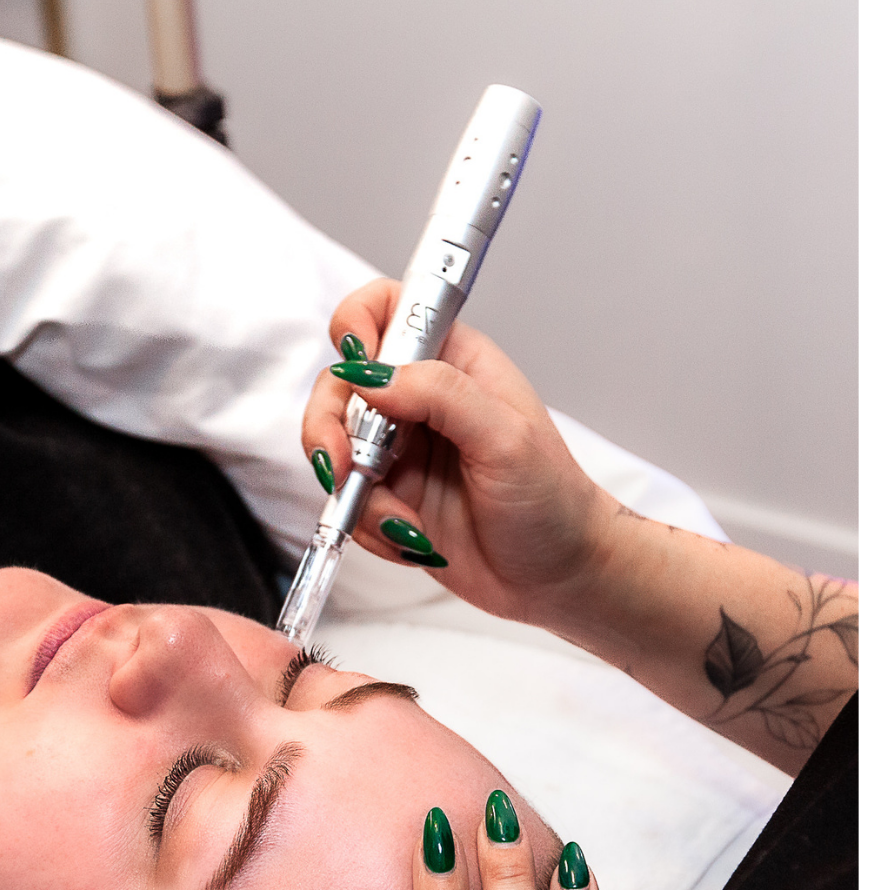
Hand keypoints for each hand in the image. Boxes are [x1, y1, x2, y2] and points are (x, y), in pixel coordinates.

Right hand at [302, 281, 616, 628]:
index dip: (357, 327)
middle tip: (348, 467)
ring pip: (334, 448)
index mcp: (454, 363)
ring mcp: (399, 450)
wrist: (558, 577)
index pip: (386, 311)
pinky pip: (347, 503)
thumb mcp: (506, 438)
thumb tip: (371, 375)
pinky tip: (411, 539)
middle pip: (339, 385)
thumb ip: (440, 394)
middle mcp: (419, 400)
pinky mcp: (388, 497)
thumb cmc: (552, 502)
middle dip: (331, 429)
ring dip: (354, 492)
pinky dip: (368, 527)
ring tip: (399, 521)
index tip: (356, 371)